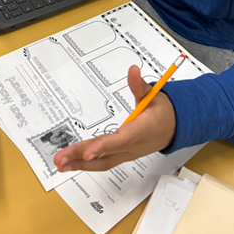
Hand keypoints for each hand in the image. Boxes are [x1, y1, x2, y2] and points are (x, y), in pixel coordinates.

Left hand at [54, 66, 175, 171]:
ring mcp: (127, 154)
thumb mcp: (153, 95)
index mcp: (143, 130)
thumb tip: (132, 70)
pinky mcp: (122, 156)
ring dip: (80, 164)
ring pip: (103, 162)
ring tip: (60, 164)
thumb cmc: (162, 111)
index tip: (87, 152)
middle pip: (106, 153)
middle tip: (60, 159)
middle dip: (82, 156)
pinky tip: (71, 164)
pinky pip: (104, 162)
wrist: (173, 129)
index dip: (105, 146)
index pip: (122, 140)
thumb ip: (139, 85)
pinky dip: (87, 164)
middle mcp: (134, 146)